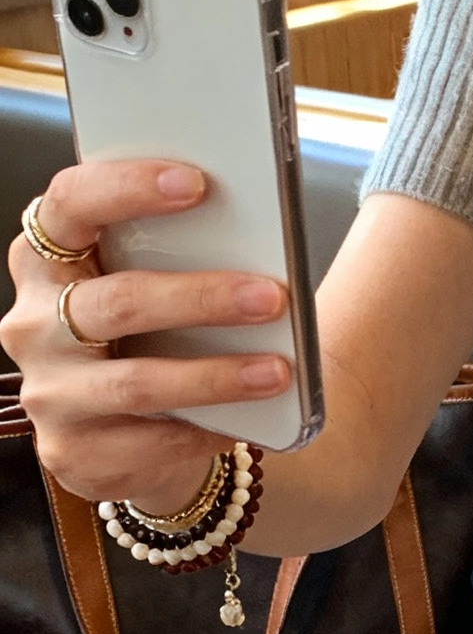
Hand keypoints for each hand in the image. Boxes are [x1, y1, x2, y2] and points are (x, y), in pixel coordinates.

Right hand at [2, 160, 288, 511]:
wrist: (123, 435)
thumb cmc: (145, 340)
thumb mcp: (146, 285)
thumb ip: (173, 256)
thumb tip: (259, 240)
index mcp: (47, 259)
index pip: (72, 204)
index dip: (128, 187)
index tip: (196, 182)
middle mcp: (35, 323)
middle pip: (116, 302)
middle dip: (200, 298)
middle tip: (271, 296)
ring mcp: (49, 392)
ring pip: (136, 383)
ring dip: (214, 376)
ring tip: (276, 370)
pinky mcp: (72, 450)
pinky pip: (148, 441)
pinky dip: (203, 429)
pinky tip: (245, 423)